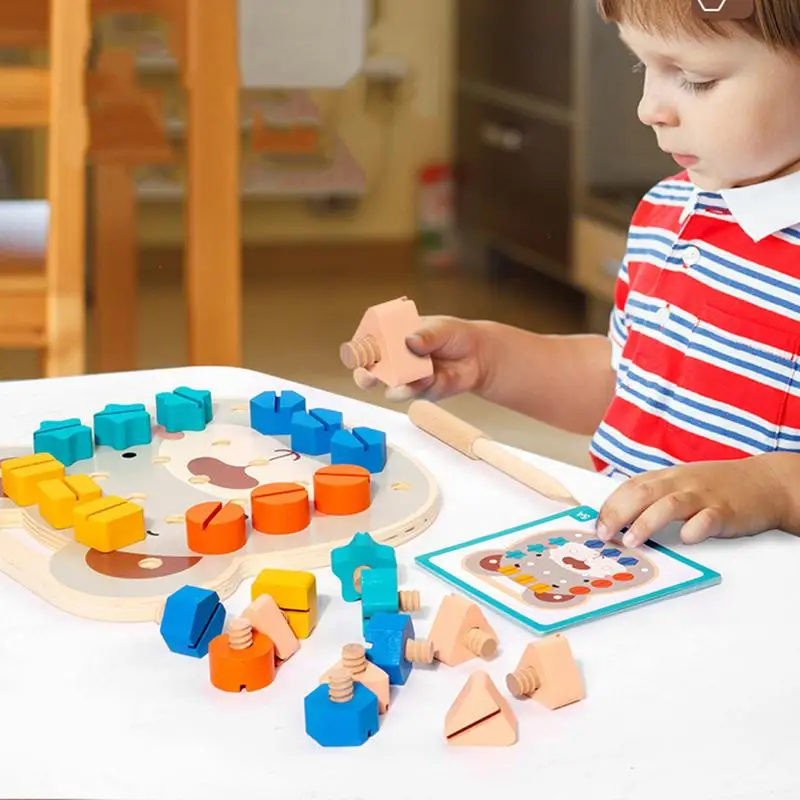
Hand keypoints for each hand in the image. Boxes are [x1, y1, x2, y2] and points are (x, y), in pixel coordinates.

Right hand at [353, 315, 490, 401]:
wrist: (478, 356)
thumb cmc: (454, 336)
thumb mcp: (440, 328)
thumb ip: (426, 335)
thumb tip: (411, 341)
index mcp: (392, 337)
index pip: (367, 342)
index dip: (359, 348)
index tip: (358, 351)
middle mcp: (393, 359)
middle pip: (368, 371)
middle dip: (365, 375)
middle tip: (370, 375)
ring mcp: (405, 378)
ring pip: (388, 387)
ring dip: (396, 383)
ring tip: (411, 374)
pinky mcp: (419, 392)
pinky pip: (411, 394)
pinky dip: (418, 386)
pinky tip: (429, 377)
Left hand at [595, 456, 791, 547]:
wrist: (764, 482)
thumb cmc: (715, 485)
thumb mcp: (679, 483)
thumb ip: (652, 496)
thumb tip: (617, 517)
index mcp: (666, 477)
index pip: (630, 487)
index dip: (610, 506)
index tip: (596, 526)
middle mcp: (681, 483)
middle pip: (643, 493)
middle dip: (619, 513)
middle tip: (605, 535)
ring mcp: (703, 496)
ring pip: (670, 505)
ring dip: (647, 522)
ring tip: (632, 542)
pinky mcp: (725, 511)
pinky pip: (708, 519)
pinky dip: (695, 528)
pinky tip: (685, 538)